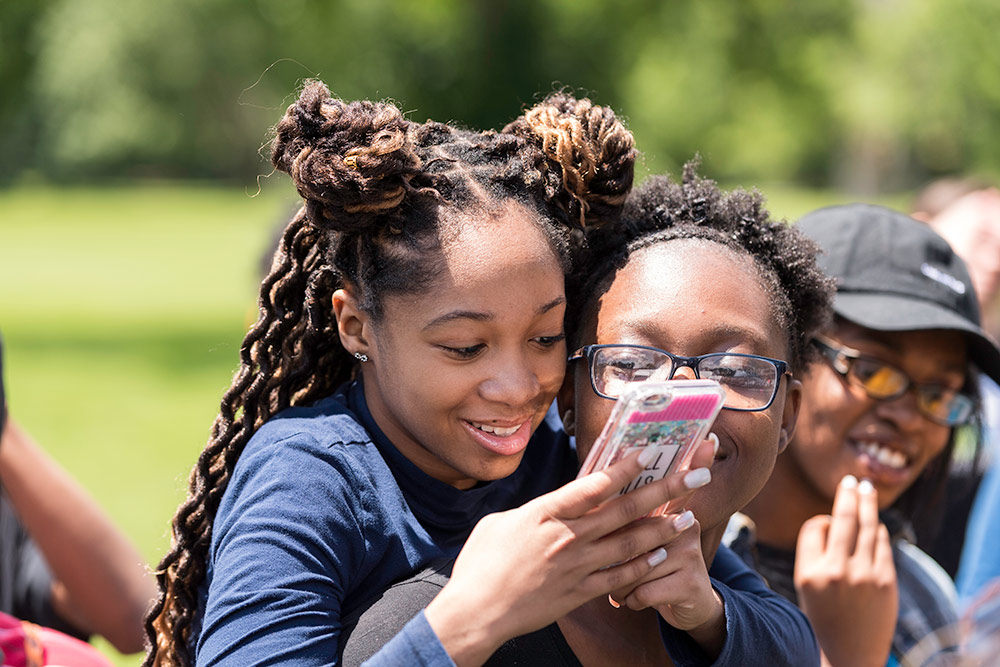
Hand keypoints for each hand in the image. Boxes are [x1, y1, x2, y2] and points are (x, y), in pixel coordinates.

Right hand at [425, 446, 712, 665]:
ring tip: (688, 516)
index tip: (648, 453)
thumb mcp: (499, 522)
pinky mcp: (580, 592)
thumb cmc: (480, 564)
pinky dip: (644, 565)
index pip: (593, 485)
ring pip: (631, 543)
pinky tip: (663, 554)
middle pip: (624, 509)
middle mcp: (567, 536)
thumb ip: (533, 510)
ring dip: (663, 528)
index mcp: (544, 513)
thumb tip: (551, 504)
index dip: (624, 468)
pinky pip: (621, 576)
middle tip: (693, 477)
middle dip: (664, 490)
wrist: (476, 612)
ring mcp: (577, 566)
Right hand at [794, 475, 896, 666]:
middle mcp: (835, 571)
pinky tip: (877, 523)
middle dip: (847, 494)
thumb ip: (817, 552)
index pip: (813, 527)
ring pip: (867, 526)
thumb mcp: (808, 585)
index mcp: (809, 572)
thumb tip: (835, 517)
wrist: (851, 653)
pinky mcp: (886, 581)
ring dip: (867, 504)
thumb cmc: (826, 614)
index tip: (824, 526)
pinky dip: (879, 531)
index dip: (819, 522)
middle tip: (851, 479)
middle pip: (842, 518)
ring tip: (867, 489)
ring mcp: (864, 575)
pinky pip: (882, 544)